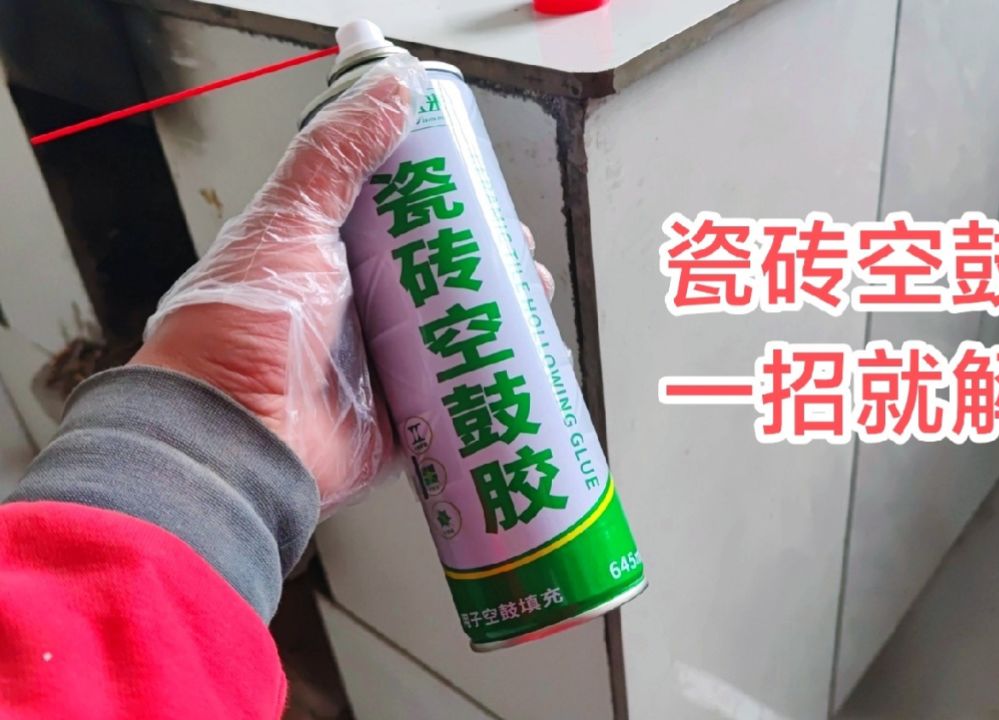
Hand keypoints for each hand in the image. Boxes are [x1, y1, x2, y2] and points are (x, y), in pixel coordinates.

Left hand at [132, 55, 552, 510]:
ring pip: (463, 326)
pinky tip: (526, 357)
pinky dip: (497, 374)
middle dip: (489, 256)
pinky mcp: (405, 416)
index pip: (403, 213)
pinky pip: (464, 391)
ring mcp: (384, 362)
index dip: (448, 198)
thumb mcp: (290, 221)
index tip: (482, 189)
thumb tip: (394, 86)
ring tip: (531, 299)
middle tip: (515, 251)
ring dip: (503, 311)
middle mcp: (359, 305)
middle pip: (444, 269)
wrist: (233, 438)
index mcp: (330, 254)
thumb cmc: (244, 327)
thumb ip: (337, 154)